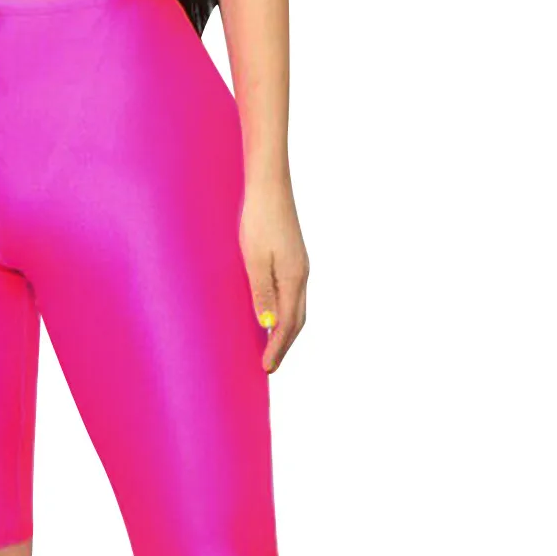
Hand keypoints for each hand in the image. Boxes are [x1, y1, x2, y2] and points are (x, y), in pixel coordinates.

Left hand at [240, 176, 308, 372]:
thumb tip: (269, 325)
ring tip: (272, 347)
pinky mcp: (293, 257)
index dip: (277, 348)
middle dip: (285, 344)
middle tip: (270, 365)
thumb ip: (262, 293)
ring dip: (286, 329)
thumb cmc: (258, 221)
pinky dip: (285, 311)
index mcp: (294, 278)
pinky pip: (292, 293)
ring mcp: (300, 265)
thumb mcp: (255, 260)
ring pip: (297, 307)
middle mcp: (302, 275)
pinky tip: (273, 313)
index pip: (288, 324)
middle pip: (298, 320)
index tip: (266, 369)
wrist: (269, 186)